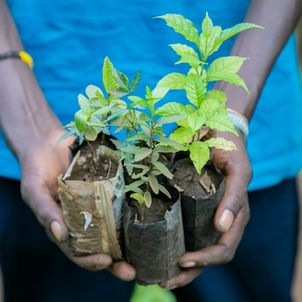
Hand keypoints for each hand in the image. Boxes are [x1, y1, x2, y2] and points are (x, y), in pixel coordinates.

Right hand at [19, 130, 134, 279]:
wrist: (48, 144)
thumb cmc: (36, 171)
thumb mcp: (34, 191)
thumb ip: (45, 212)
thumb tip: (60, 235)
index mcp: (65, 226)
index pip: (79, 251)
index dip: (91, 260)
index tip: (106, 262)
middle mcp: (84, 219)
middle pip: (101, 245)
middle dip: (116, 261)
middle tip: (131, 271)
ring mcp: (98, 204)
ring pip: (114, 226)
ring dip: (128, 240)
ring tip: (144, 250)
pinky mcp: (108, 187)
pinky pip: (120, 200)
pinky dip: (130, 209)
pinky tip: (145, 215)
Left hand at [161, 131, 251, 288]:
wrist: (218, 132)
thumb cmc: (231, 150)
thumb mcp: (238, 170)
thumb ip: (234, 197)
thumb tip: (224, 227)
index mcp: (235, 215)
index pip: (224, 248)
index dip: (206, 259)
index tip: (183, 260)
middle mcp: (221, 220)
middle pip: (209, 255)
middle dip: (190, 271)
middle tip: (165, 280)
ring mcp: (207, 215)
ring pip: (197, 248)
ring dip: (182, 267)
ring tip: (160, 276)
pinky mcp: (194, 207)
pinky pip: (187, 231)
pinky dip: (175, 245)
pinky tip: (158, 251)